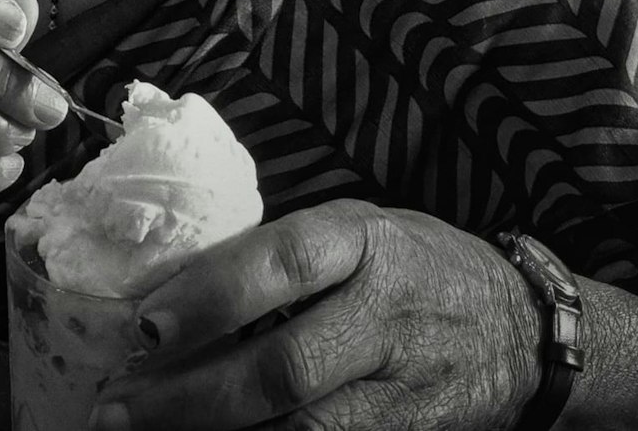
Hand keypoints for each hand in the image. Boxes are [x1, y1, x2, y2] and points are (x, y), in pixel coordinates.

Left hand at [93, 200, 541, 430]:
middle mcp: (384, 315)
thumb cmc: (416, 265)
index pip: (284, 262)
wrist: (520, 331)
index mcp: (366, 242)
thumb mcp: (362, 228)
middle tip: (117, 408)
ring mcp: (401, 392)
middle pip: (284, 368)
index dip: (212, 294)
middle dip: (192, 397)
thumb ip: (288, 254)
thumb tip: (181, 285)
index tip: (146, 322)